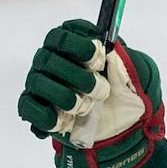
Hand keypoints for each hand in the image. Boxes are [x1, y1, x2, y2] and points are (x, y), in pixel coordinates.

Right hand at [17, 18, 165, 167]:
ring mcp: (42, 85)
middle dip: (78, 77)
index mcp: (73, 47)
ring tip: (86, 108)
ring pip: (38, 82)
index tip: (99, 58)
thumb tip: (110, 49)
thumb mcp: (137, 74)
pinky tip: (65, 121)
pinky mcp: (36, 109)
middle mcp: (52, 62)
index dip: (78, 45)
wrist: (124, 131)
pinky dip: (47, 116)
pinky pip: (29, 107)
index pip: (61, 36)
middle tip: (101, 91)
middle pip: (49, 59)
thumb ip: (124, 58)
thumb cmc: (127, 96)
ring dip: (65, 97)